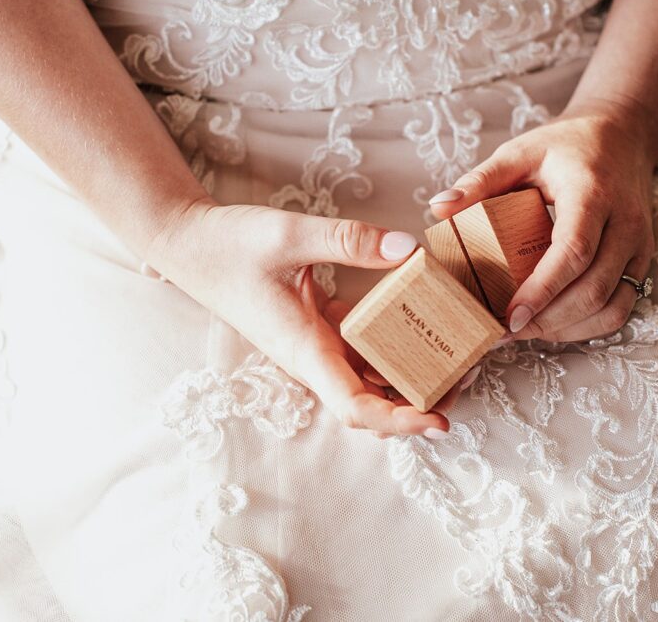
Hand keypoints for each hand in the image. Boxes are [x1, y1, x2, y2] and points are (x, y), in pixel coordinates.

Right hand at [149, 200, 456, 437]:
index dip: (399, 421)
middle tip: (467, 374)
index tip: (438, 420)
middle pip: (372, 401)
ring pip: (369, 377)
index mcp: (305, 349)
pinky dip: (391, 343)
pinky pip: (361, 348)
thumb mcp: (290, 234)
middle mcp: (312, 358)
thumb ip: (349, 241)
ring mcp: (315, 346)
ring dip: (409, 374)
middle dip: (419, 400)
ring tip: (455, 351)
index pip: (355, 408)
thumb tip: (408, 251)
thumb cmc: (230, 245)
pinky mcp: (316, 328)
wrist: (190, 245)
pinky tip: (421, 319)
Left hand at [429, 103, 656, 341]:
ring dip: (568, 329)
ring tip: (526, 331)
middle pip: (593, 288)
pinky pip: (621, 307)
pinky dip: (587, 326)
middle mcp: (624, 223)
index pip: (574, 251)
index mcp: (592, 193)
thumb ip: (480, 180)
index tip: (509, 315)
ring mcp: (638, 245)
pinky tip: (554, 325)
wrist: (622, 136)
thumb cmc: (567, 146)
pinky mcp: (641, 261)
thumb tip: (439, 208)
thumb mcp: (520, 152)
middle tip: (505, 331)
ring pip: (612, 306)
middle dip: (548, 319)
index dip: (543, 289)